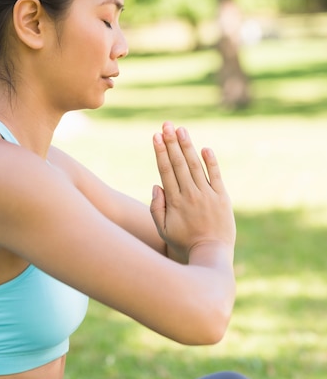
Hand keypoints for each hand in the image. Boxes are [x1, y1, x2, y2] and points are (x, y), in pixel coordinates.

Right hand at [150, 122, 235, 263]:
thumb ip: (156, 208)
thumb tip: (157, 185)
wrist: (211, 253)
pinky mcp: (222, 198)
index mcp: (175, 201)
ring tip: (181, 130)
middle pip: (179, 164)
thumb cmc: (184, 243)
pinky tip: (205, 148)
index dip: (160, 152)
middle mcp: (190, 195)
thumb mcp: (163, 230)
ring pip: (196, 166)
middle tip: (167, 125)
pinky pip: (216, 176)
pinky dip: (211, 162)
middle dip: (171, 143)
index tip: (155, 136)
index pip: (166, 171)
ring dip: (188, 146)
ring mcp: (207, 195)